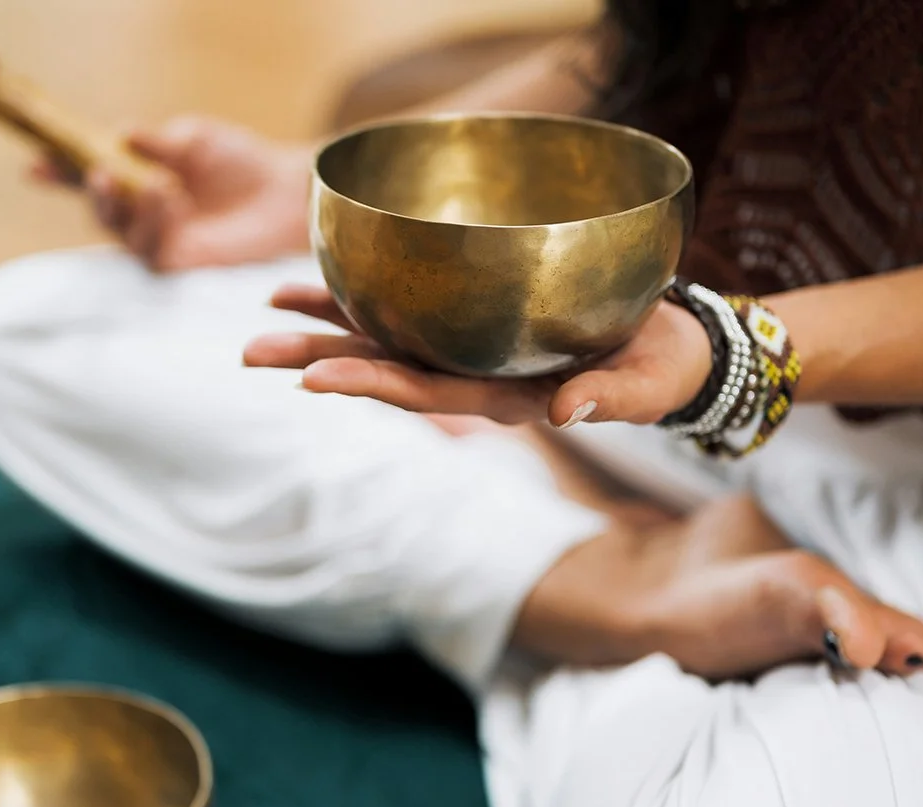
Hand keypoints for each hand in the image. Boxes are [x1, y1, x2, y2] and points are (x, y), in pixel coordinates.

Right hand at [32, 116, 312, 271]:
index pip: (91, 176)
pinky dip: (154, 222)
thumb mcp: (193, 141)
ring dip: (132, 206)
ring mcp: (159, 243)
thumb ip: (154, 142)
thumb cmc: (242, 163)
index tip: (32, 165)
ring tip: (161, 184)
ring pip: (122, 232)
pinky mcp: (179, 268)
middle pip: (100, 210)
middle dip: (93, 193)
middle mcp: (143, 215)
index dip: (59, 172)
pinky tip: (171, 200)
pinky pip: (150, 251)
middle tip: (100, 173)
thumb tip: (117, 135)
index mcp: (139, 179)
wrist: (286, 194)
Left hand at [246, 286, 714, 427]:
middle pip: (384, 368)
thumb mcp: (646, 385)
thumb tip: (565, 412)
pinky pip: (412, 306)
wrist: (673, 346)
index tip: (312, 379)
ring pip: (386, 336)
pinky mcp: (479, 319)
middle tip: (250, 352)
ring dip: (326, 326)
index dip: (369, 384)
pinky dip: (367, 293)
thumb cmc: (662, 368)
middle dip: (318, 358)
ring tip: (267, 308)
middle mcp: (473, 374)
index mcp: (505, 397)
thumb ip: (610, 399)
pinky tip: (324, 277)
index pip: (425, 393)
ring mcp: (471, 348)